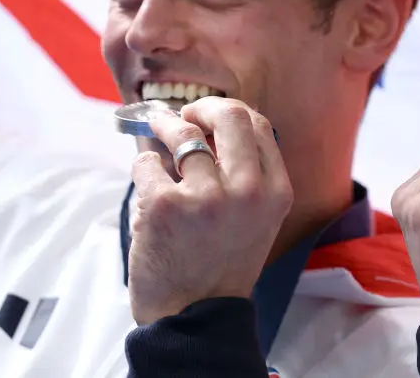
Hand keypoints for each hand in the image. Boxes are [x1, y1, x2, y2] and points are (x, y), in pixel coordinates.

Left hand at [128, 97, 293, 324]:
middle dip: (201, 107)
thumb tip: (212, 122)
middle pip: (230, 115)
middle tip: (184, 114)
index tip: (208, 117)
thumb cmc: (220, 262)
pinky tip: (148, 183)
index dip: (229, 112)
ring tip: (154, 134)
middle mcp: (248, 191)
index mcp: (276, 192)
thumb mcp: (258, 219)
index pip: (260, 125)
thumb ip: (249, 175)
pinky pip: (147, 163)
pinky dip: (143, 166)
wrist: (192, 313)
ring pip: (182, 134)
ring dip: (163, 129)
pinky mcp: (165, 206)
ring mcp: (206, 197)